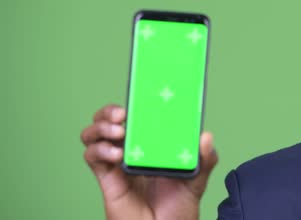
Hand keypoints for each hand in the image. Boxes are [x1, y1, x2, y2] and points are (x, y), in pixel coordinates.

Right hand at [81, 104, 217, 219]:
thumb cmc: (179, 206)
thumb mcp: (198, 179)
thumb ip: (205, 159)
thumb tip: (206, 137)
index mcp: (151, 143)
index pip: (137, 116)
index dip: (133, 104)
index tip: (139, 96)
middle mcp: (131, 149)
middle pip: (108, 120)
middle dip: (109, 111)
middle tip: (123, 115)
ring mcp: (117, 163)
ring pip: (94, 134)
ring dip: (100, 127)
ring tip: (118, 132)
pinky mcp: (106, 178)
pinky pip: (91, 157)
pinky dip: (99, 150)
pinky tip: (116, 155)